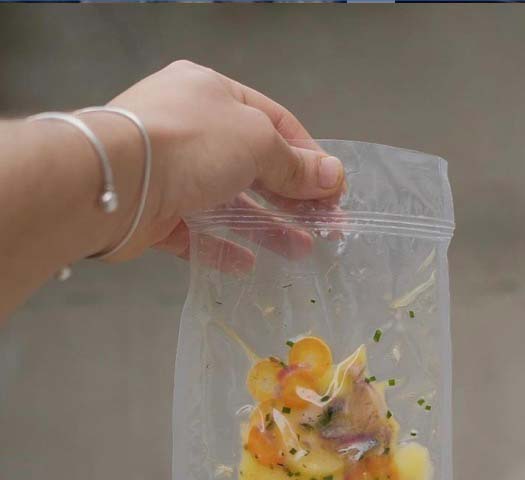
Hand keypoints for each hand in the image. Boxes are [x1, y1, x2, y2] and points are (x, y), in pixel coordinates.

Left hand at [105, 60, 344, 263]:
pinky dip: (223, 247)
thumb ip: (293, 163)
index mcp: (211, 93)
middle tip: (325, 225)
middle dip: (291, 196)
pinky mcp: (154, 213)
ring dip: (267, 226)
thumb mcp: (256, 142)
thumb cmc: (189, 144)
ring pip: (228, 202)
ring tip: (301, 250)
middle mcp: (189, 129)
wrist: (115, 184)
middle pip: (253, 165)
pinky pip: (196, 232)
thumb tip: (332, 175)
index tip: (333, 190)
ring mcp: (170, 172)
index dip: (308, 156)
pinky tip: (249, 264)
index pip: (273, 122)